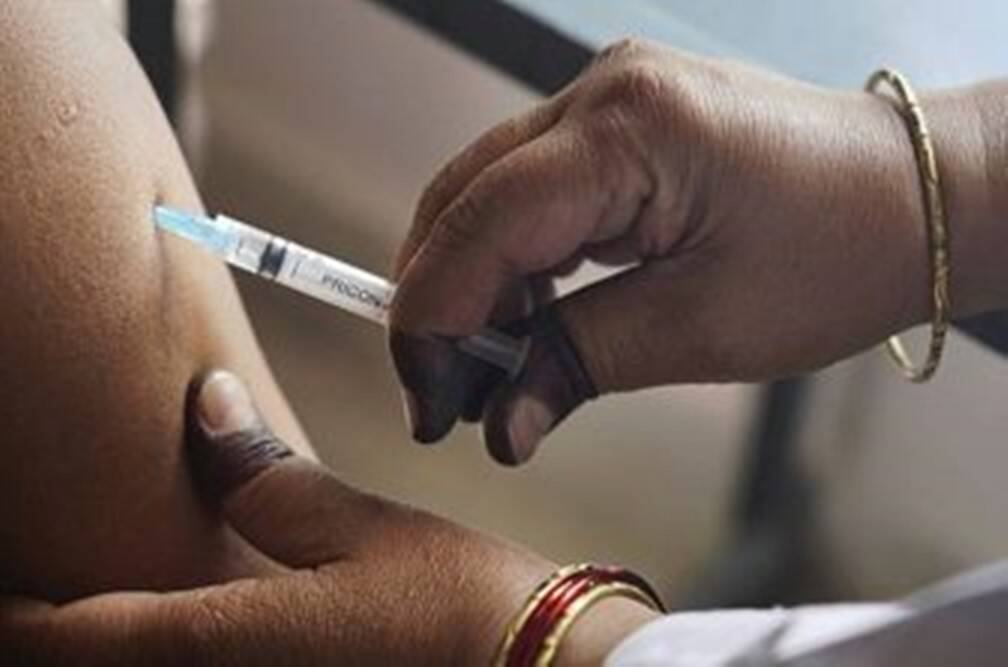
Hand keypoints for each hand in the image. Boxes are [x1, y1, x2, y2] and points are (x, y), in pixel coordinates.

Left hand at [0, 371, 656, 665]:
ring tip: (91, 603)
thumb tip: (203, 404)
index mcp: (233, 643)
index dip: (8, 621)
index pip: (82, 639)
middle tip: (19, 592)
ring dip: (109, 648)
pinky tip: (187, 617)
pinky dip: (167, 655)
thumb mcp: (358, 528)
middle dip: (50, 641)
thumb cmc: (460, 609)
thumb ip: (265, 475)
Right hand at [390, 39, 1001, 463]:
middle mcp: (599, 94)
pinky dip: (514, 263)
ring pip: (484, 198)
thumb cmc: (842, 249)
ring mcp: (604, 102)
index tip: (429, 404)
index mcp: (627, 129)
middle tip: (448, 400)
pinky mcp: (616, 126)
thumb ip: (578, 364)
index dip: (433, 323)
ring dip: (474, 288)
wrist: (918, 197)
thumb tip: (499, 423)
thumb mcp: (704, 327)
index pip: (476, 224)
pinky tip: (527, 322)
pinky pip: (529, 193)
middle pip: (462, 202)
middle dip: (441, 307)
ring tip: (491, 374)